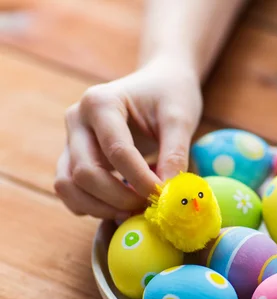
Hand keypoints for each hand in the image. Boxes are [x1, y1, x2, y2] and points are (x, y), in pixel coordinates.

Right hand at [54, 56, 202, 219]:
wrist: (159, 83)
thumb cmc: (170, 95)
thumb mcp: (180, 119)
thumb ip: (175, 154)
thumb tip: (168, 195)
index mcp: (101, 102)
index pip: (117, 151)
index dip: (141, 180)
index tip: (164, 196)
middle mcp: (77, 120)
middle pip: (85, 172)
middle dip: (119, 197)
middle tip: (150, 206)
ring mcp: (71, 140)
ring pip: (68, 186)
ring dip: (100, 207)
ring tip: (135, 210)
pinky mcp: (73, 158)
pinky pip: (70, 192)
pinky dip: (91, 207)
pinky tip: (121, 207)